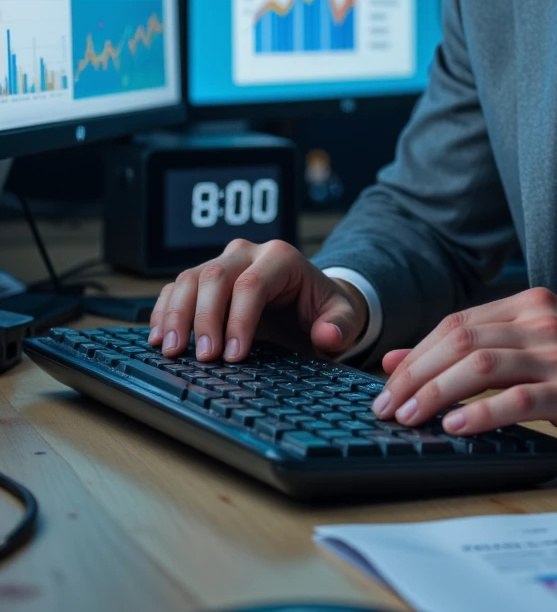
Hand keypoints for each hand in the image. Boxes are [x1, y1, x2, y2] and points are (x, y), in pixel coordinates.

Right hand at [147, 239, 368, 363]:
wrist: (311, 303)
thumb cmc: (323, 309)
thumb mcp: (344, 317)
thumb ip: (340, 326)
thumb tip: (327, 336)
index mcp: (282, 258)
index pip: (252, 284)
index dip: (239, 319)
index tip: (234, 355)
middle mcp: (248, 254)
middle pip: (215, 277)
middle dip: (205, 318)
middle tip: (204, 357)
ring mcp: (223, 264)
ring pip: (189, 279)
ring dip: (176, 314)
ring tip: (171, 350)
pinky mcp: (204, 280)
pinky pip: (176, 288)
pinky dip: (164, 311)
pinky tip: (158, 337)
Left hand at [371, 288, 556, 458]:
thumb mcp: (533, 352)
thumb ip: (474, 351)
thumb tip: (400, 359)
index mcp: (531, 305)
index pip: (457, 323)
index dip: (416, 354)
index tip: (387, 385)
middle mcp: (543, 322)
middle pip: (462, 339)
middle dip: (416, 374)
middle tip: (388, 406)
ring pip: (482, 365)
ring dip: (437, 392)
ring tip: (411, 417)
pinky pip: (518, 399)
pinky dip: (480, 413)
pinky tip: (456, 427)